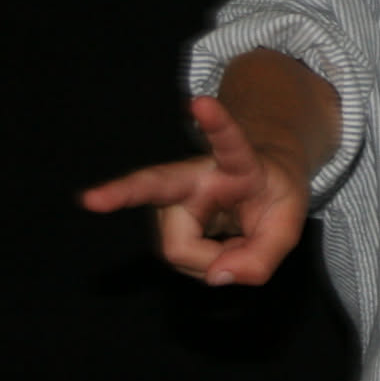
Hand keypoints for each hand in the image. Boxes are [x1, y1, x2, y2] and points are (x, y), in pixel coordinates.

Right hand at [80, 96, 309, 285]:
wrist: (262, 182)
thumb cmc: (274, 195)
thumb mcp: (288, 226)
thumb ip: (262, 257)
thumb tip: (215, 278)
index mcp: (236, 162)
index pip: (228, 142)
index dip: (216, 123)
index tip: (201, 102)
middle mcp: (195, 175)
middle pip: (155, 183)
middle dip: (121, 191)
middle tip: (90, 199)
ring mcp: (174, 198)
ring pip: (179, 247)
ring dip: (211, 260)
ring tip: (237, 246)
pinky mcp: (165, 218)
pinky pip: (179, 255)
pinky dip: (205, 263)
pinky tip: (222, 253)